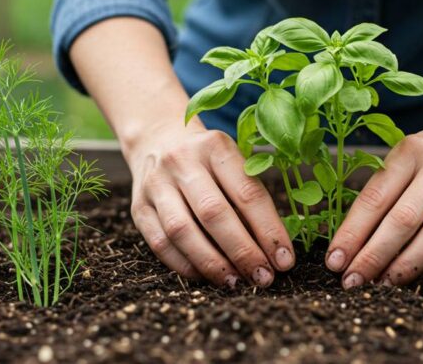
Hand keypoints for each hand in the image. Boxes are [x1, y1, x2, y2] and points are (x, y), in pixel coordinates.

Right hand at [127, 122, 294, 286]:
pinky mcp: (138, 206)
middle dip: (242, 251)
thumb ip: (250, 197)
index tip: (284, 260)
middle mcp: (182, 162)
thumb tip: (274, 249)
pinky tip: (206, 276)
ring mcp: (156, 184)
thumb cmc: (208, 160)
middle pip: (213, 213)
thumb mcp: (232, 162)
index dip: (269, 231)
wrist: (158, 140)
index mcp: (216, 147)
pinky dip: (184, 265)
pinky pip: (160, 243)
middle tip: (263, 277)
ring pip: (182, 230)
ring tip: (235, 282)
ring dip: (212, 263)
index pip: (248, 193)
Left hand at [324, 113, 422, 286]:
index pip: (375, 198)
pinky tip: (421, 279)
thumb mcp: (407, 154)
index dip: (352, 233)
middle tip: (353, 280)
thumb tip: (351, 240)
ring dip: (406, 265)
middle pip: (403, 219)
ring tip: (384, 285)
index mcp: (411, 150)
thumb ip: (383, 188)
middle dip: (373, 256)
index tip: (334, 260)